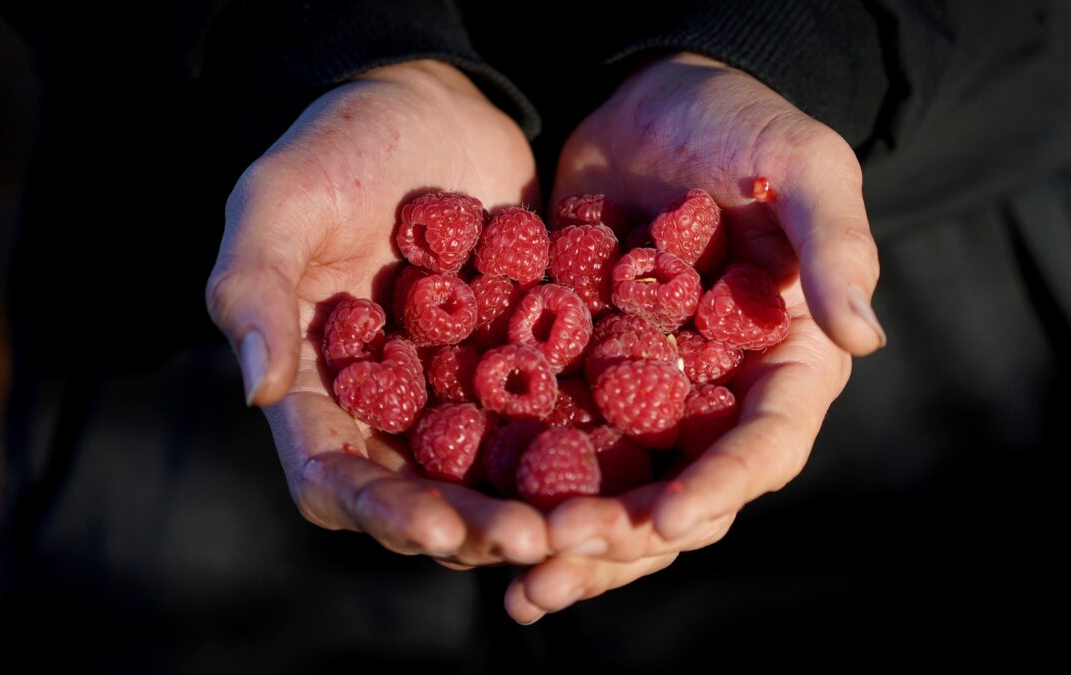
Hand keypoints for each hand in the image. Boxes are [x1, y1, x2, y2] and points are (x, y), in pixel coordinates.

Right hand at [206, 60, 547, 566]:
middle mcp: (386, 406)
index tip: (440, 524)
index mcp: (317, 387)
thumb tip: (255, 390)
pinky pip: (547, 418)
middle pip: (424, 495)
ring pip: (493, 475)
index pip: (335, 477)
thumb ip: (251, 288)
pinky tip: (626, 462)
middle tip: (539, 541)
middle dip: (477, 526)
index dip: (383, 512)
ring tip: (587, 520)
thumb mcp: (278, 201)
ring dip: (536, 506)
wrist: (429, 102)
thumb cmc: (337, 144)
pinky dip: (580, 447)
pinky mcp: (516, 364)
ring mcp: (455, 391)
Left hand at [505, 52, 883, 621]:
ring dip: (575, 545)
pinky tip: (480, 524)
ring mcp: (650, 396)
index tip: (666, 519)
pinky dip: (528, 492)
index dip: (721, 486)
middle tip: (559, 561)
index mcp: (784, 363)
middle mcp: (719, 396)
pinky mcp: (587, 381)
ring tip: (521, 587)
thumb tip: (865, 337)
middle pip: (685, 492)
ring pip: (620, 491)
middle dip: (627, 536)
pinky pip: (561, 449)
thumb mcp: (801, 162)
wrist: (647, 101)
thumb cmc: (738, 120)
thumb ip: (833, 242)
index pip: (764, 443)